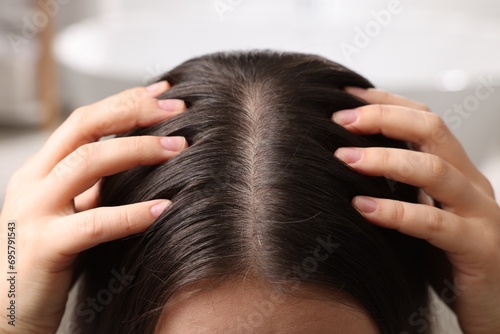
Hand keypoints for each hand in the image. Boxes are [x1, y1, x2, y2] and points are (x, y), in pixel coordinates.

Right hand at [0, 81, 187, 332]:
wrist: (8, 312)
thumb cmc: (48, 258)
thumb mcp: (68, 211)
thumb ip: (93, 186)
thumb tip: (138, 158)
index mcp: (40, 170)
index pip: (83, 120)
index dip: (124, 101)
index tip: (164, 93)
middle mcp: (33, 182)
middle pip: (83, 127)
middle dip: (133, 112)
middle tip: (177, 110)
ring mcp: (34, 212)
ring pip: (87, 163)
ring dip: (138, 150)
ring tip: (179, 149)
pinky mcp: (44, 247)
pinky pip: (94, 223)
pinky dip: (133, 213)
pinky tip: (164, 208)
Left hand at [332, 87, 499, 333]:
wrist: (498, 306)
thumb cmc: (452, 260)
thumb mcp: (426, 214)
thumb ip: (403, 190)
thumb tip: (352, 164)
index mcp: (457, 173)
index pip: (425, 120)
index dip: (386, 103)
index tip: (346, 97)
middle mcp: (471, 185)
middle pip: (432, 130)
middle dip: (383, 118)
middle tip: (340, 120)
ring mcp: (479, 214)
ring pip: (433, 169)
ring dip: (384, 159)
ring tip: (345, 158)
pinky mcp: (478, 248)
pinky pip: (434, 222)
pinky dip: (395, 212)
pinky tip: (362, 208)